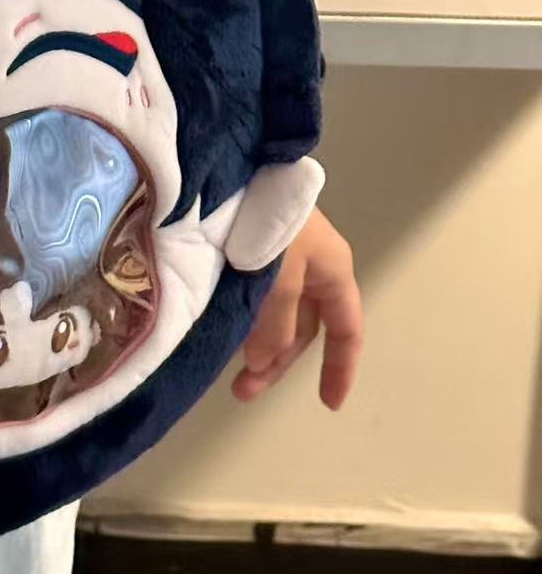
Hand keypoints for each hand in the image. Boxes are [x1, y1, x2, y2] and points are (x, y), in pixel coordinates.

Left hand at [232, 208, 362, 410]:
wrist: (235, 169)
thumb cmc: (269, 221)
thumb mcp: (280, 276)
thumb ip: (275, 324)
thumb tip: (263, 361)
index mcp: (333, 272)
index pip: (347, 331)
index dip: (340, 368)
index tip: (327, 404)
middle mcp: (313, 268)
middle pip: (304, 330)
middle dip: (277, 363)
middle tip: (242, 392)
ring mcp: (284, 259)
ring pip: (277, 317)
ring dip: (258, 347)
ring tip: (228, 372)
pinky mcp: (253, 252)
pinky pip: (256, 300)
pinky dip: (246, 323)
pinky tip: (226, 337)